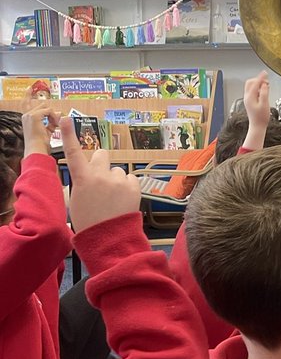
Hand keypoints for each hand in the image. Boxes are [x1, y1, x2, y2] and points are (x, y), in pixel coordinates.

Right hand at [21, 106, 59, 155]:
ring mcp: (29, 115)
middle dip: (52, 114)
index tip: (55, 124)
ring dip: (53, 116)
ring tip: (56, 125)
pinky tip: (55, 124)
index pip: (42, 111)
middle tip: (56, 123)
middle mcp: (27, 116)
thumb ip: (51, 122)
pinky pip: (49, 110)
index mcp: (28, 119)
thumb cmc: (40, 144)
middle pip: (44, 107)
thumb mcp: (47, 131)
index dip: (51, 116)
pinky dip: (54, 117)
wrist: (36, 150)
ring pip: (47, 108)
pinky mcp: (34, 116)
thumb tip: (58, 114)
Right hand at [61, 116, 139, 232]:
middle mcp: (100, 175)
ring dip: (115, 179)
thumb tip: (89, 176)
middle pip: (101, 155)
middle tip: (100, 180)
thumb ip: (82, 183)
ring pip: (116, 170)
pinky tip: (123, 200)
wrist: (109, 239)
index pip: (73, 153)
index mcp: (82, 179)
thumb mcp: (77, 201)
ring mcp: (118, 180)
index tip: (67, 119)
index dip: (69, 135)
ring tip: (113, 199)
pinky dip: (127, 187)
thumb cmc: (88, 223)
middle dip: (101, 163)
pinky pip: (129, 178)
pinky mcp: (133, 185)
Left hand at [243, 71, 269, 133]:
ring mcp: (248, 99)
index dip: (260, 77)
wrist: (257, 126)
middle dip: (258, 80)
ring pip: (251, 86)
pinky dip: (258, 88)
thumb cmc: (261, 117)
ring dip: (258, 84)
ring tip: (266, 86)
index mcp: (250, 97)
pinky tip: (263, 91)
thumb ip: (265, 93)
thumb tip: (264, 85)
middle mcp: (247, 97)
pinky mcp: (250, 101)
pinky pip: (253, 91)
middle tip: (266, 81)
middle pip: (250, 83)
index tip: (265, 73)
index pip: (255, 83)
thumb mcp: (265, 104)